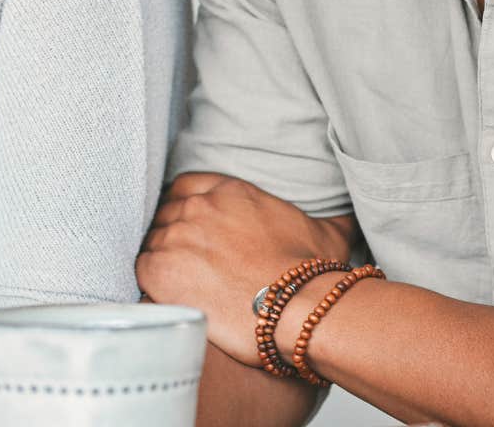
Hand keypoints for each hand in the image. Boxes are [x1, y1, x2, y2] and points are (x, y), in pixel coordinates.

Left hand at [136, 174, 355, 366]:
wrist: (297, 307)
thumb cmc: (312, 273)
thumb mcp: (328, 234)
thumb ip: (333, 218)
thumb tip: (352, 218)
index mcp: (230, 191)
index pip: (187, 186)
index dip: (185, 207)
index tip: (191, 228)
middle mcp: (199, 206)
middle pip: (166, 213)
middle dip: (173, 234)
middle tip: (186, 261)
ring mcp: (177, 235)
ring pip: (153, 240)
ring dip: (162, 258)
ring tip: (179, 283)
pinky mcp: (160, 269)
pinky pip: (141, 269)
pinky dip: (150, 281)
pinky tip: (167, 295)